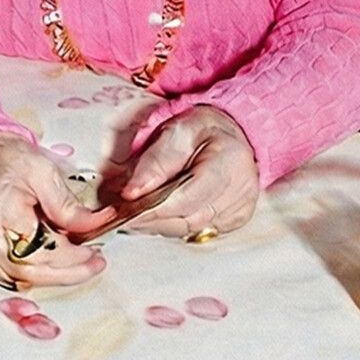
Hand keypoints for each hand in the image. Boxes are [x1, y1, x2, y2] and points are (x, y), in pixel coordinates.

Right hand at [0, 132, 106, 288]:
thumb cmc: (3, 162)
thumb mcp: (43, 172)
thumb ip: (67, 204)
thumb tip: (94, 226)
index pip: (40, 251)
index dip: (72, 257)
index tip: (93, 253)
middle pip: (31, 272)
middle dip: (68, 271)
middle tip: (92, 262)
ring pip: (21, 280)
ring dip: (52, 273)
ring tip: (74, 257)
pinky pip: (9, 278)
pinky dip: (33, 272)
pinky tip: (48, 259)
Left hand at [119, 106, 258, 238]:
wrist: (228, 134)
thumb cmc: (202, 130)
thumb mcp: (175, 131)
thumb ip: (155, 162)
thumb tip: (132, 192)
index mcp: (230, 161)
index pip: (186, 196)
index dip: (151, 207)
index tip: (122, 208)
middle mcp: (241, 189)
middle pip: (187, 218)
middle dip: (148, 218)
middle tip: (117, 213)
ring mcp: (240, 207)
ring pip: (188, 229)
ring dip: (156, 224)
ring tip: (130, 212)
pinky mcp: (233, 220)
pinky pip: (195, 230)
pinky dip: (170, 224)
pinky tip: (153, 215)